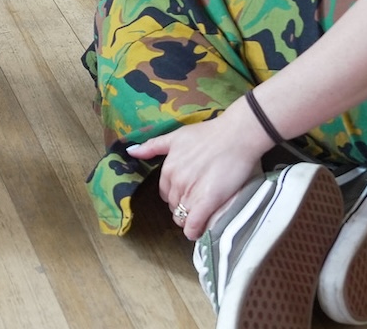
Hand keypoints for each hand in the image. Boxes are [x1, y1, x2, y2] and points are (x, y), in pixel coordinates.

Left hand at [127, 105, 270, 238]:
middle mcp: (176, 182)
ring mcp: (190, 193)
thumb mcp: (177, 136)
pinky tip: (198, 232)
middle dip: (183, 207)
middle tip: (198, 203)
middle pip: (174, 206)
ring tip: (202, 216)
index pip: (164, 193)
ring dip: (189, 220)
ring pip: (182, 217)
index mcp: (168, 169)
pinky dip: (194, 231)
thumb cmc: (210, 134)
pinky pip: (193, 225)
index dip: (175, 196)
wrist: (236, 136)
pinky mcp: (207, 202)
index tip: (187, 195)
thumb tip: (130, 151)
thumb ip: (153, 145)